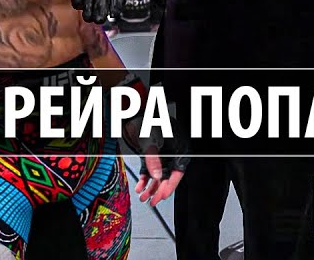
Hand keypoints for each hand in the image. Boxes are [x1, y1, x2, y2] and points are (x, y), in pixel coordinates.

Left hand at [116, 74, 187, 205]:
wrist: (133, 111)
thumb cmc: (146, 119)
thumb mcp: (150, 140)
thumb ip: (153, 159)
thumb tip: (156, 177)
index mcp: (179, 148)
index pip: (178, 171)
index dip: (171, 184)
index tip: (163, 195)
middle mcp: (173, 152)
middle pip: (168, 176)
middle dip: (160, 189)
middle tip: (153, 201)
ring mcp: (163, 154)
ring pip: (159, 175)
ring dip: (152, 187)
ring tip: (144, 197)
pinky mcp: (152, 155)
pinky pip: (151, 170)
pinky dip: (146, 179)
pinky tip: (140, 187)